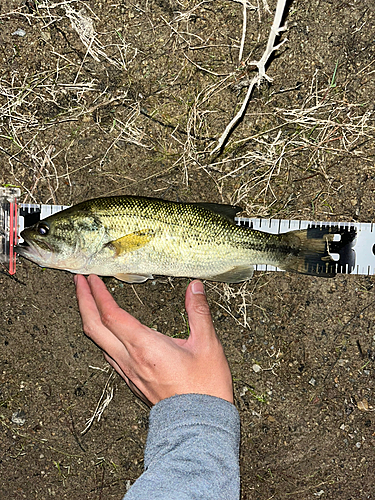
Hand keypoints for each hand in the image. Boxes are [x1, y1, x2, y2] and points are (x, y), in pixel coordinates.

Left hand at [74, 275, 233, 406]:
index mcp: (146, 347)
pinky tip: (108, 333)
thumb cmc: (205, 388)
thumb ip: (198, 312)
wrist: (199, 426)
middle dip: (83, 301)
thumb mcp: (207, 345)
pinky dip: (101, 336)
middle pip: (95, 327)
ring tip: (90, 301)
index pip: (112, 315)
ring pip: (98, 342)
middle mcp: (131, 359)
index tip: (91, 278)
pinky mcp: (132, 381)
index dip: (98, 294)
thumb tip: (195, 287)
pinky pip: (108, 355)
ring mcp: (128, 372)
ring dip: (90, 318)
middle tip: (80, 282)